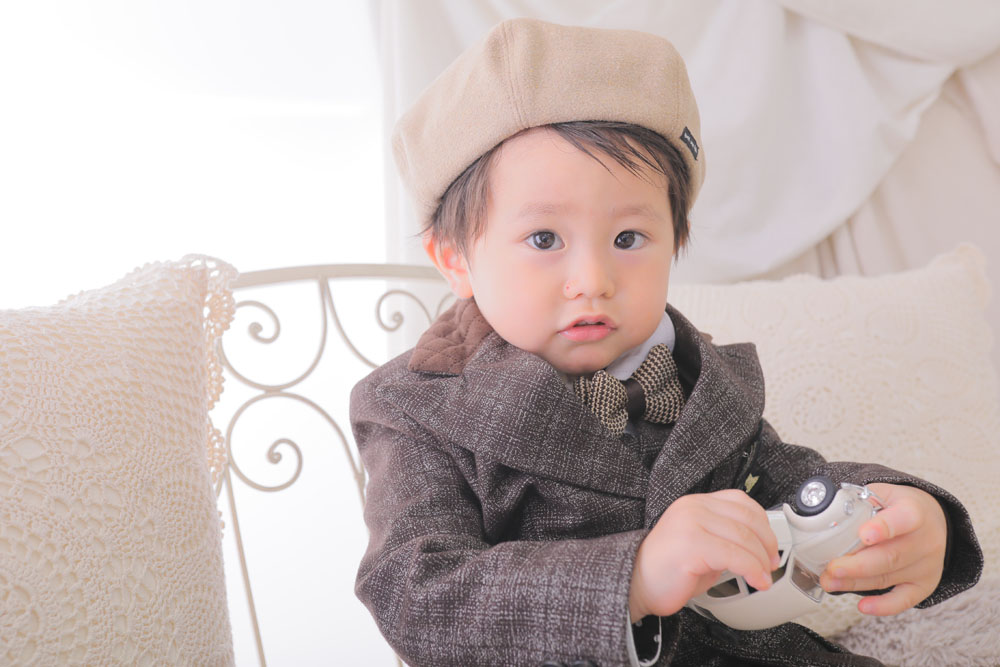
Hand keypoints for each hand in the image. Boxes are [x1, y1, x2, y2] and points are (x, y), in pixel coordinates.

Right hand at [629, 489, 779, 621]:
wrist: (635, 584)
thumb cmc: (667, 570)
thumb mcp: (701, 545)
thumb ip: (725, 538)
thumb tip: (760, 548)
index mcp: (695, 503)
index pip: (740, 501)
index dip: (763, 525)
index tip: (771, 546)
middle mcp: (693, 508)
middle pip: (747, 518)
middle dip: (767, 544)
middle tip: (771, 564)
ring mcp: (691, 523)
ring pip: (744, 537)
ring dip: (761, 561)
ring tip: (763, 577)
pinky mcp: (691, 544)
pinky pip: (734, 556)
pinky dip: (752, 570)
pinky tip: (756, 581)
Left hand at [820, 483, 946, 615]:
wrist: (931, 519)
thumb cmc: (898, 506)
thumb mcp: (882, 493)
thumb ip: (858, 500)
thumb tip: (822, 510)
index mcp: (914, 511)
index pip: (903, 519)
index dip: (883, 528)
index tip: (864, 535)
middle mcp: (925, 540)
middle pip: (889, 556)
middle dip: (856, 565)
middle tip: (832, 568)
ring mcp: (926, 565)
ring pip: (888, 577)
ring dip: (856, 582)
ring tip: (830, 581)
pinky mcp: (923, 584)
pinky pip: (903, 600)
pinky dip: (883, 606)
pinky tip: (863, 606)